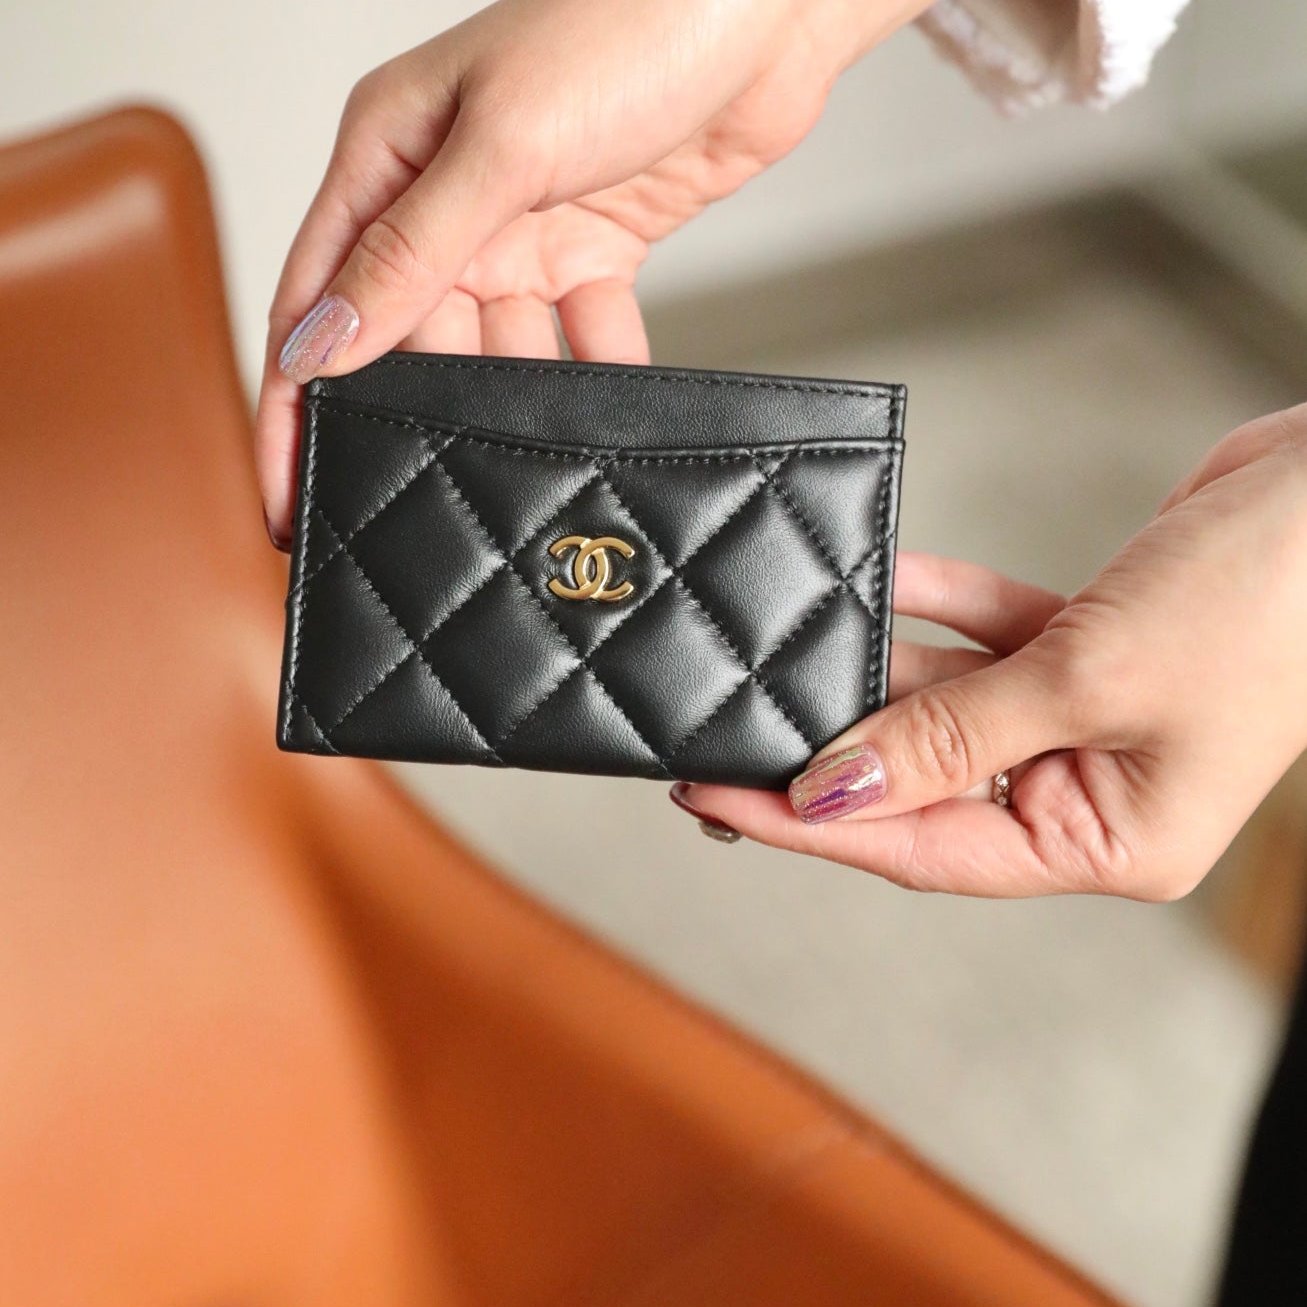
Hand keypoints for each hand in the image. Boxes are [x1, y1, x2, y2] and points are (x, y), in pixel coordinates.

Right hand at [255, 0, 930, 544]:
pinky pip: (581, 333)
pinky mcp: (595, 248)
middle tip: (439, 475)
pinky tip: (611, 392)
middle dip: (425, 400)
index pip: (317, 299)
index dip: (295, 401)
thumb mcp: (501, 145)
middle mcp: (446, 197)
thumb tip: (324, 345)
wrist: (766, 8)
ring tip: (539, 431)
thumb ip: (413, 251)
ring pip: (498, 345)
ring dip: (522, 387)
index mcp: (387, 156)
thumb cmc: (628, 23)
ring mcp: (523, 226)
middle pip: (407, 336)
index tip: (287, 491)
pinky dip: (598, 364)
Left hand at [676, 404, 1306, 900]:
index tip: (719, 803)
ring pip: (950, 705)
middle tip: (729, 735)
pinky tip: (885, 580)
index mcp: (1108, 841)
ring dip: (881, 671)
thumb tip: (837, 787)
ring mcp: (1088, 720)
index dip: (814, 825)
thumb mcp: (1086, 681)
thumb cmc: (1264, 604)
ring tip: (790, 655)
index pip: (925, 850)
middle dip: (834, 751)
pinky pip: (990, 636)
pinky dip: (942, 605)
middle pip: (927, 783)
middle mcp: (1092, 792)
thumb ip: (952, 735)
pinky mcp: (1088, 650)